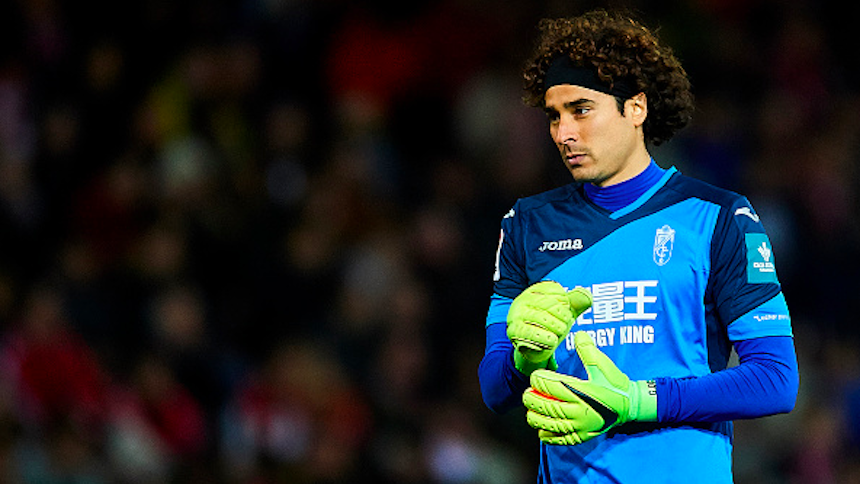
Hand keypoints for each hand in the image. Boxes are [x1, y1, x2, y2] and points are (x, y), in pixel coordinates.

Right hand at [506, 281, 591, 374]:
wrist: (536, 348)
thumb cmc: (551, 325)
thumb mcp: (566, 312)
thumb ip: (577, 301)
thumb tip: (586, 296)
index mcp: (536, 290)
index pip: (557, 292)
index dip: (566, 305)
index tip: (564, 314)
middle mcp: (523, 299)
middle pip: (549, 304)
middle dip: (562, 317)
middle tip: (564, 325)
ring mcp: (516, 314)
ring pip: (542, 318)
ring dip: (556, 328)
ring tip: (558, 332)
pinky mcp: (514, 330)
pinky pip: (532, 333)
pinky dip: (545, 338)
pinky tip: (552, 341)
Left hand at [522, 331, 656, 444]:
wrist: (629, 406)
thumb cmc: (614, 384)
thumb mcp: (603, 365)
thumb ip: (589, 350)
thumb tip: (578, 334)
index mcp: (582, 393)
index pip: (552, 387)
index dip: (539, 380)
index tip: (535, 376)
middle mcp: (579, 411)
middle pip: (547, 408)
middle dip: (532, 399)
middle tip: (528, 392)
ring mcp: (579, 426)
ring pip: (549, 425)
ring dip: (535, 417)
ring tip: (531, 409)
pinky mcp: (580, 436)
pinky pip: (558, 440)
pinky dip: (546, 435)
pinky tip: (541, 429)